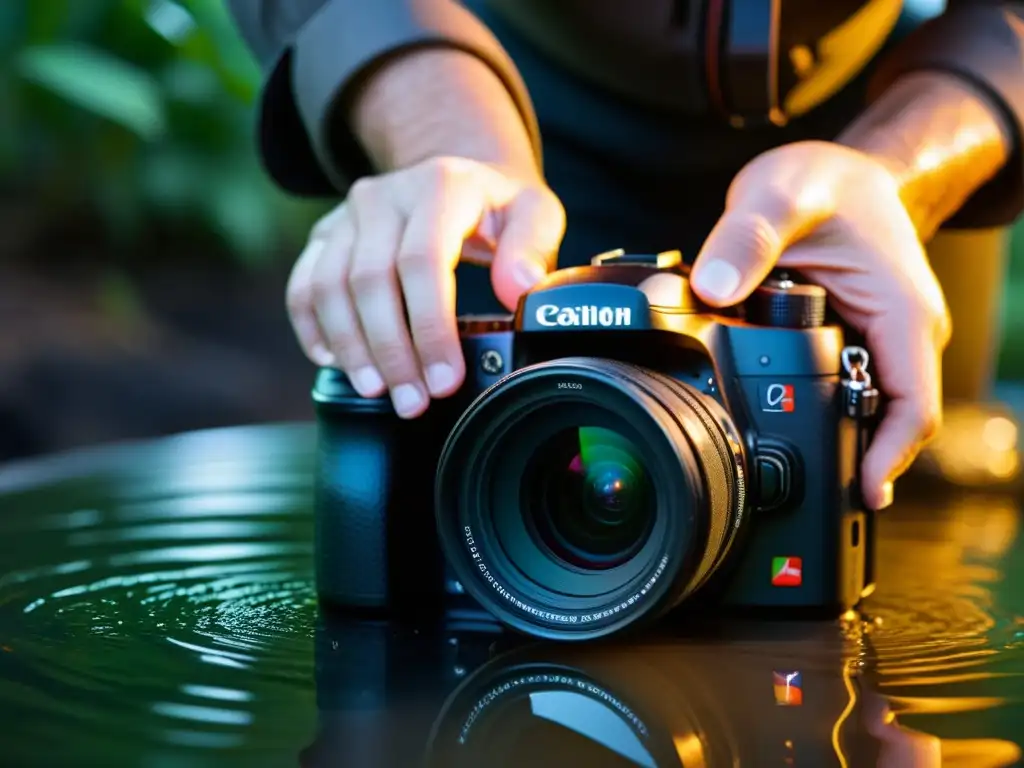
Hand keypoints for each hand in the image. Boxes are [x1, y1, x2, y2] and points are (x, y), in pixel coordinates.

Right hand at [287, 156, 564, 417]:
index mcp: (438, 187)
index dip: (430, 328)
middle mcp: (383, 196)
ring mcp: (347, 216)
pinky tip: (335, 363)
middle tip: (412, 401)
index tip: (445, 379)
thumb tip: (518, 288)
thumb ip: (532, 248)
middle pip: (370, 279)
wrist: (458, 176)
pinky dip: (313, 329)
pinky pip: (303, 286)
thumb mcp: (534, 214)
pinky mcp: (324, 236)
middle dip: (391, 351)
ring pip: (328, 286)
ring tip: (377, 391)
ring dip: (351, 348)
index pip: (423, 262)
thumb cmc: (497, 207)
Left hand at [690, 141, 950, 509]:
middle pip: (886, 421)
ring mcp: (876, 342)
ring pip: (861, 410)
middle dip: (851, 460)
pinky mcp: (851, 342)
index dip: (888, 456)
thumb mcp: (783, 194)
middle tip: (796, 492)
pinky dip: (811, 409)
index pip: (912, 405)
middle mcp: (898, 334)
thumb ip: (749, 236)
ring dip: (828, 438)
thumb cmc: (825, 181)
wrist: (835, 173)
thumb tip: (715, 286)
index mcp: (902, 312)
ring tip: (775, 466)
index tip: (862, 493)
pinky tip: (768, 421)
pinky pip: (840, 390)